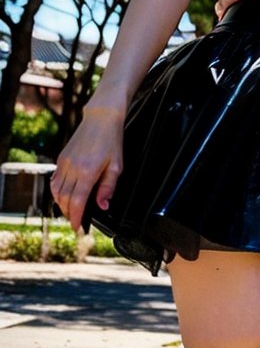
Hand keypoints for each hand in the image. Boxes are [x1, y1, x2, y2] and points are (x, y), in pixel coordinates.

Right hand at [50, 105, 125, 230]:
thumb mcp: (117, 166)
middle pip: (65, 199)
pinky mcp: (61, 159)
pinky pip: (55, 180)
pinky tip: (65, 196)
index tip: (78, 228)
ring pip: (56, 191)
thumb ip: (108, 187)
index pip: (77, 201)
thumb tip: (102, 206)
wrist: (101, 119)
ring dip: (61, 204)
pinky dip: (57, 192)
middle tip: (76, 222)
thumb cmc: (112, 141)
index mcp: (87, 171)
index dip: (76, 217)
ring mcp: (64, 163)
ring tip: (71, 211)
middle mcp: (72, 168)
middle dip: (69, 213)